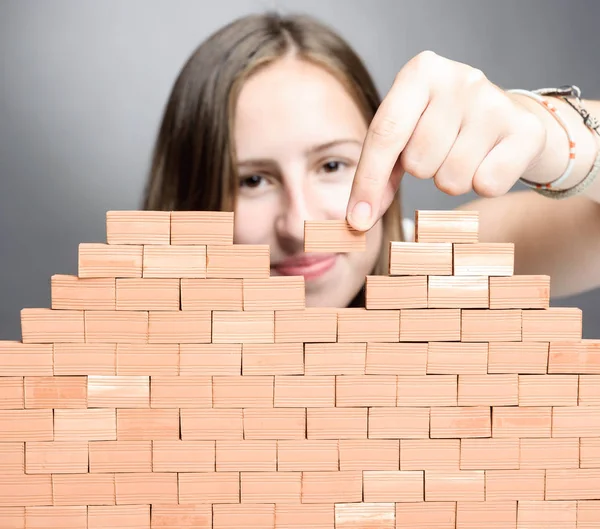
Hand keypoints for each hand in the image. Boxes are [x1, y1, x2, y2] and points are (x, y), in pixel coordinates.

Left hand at [346, 50, 548, 230]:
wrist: (512, 120)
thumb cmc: (445, 129)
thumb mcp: (406, 136)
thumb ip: (379, 172)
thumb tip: (357, 219)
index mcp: (421, 72)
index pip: (384, 134)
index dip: (367, 182)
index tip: (356, 220)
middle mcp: (459, 79)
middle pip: (417, 163)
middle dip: (424, 170)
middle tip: (442, 150)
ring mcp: (494, 102)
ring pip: (449, 180)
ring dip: (452, 179)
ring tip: (466, 154)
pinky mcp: (524, 131)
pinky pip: (485, 185)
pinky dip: (483, 185)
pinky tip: (490, 161)